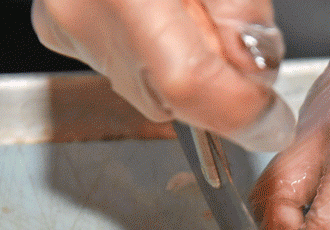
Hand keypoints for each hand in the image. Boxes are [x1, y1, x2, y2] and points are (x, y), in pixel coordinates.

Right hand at [31, 0, 294, 150]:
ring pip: (148, 88)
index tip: (271, 118)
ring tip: (190, 9)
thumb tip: (253, 77)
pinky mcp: (58, 28)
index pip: (187, 82)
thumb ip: (240, 13)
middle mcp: (82, 11)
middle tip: (234, 36)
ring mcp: (65, 23)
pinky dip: (156, 53)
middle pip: (169, 93)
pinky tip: (162, 11)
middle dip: (219, 86)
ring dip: (188, 69)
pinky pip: (124, 66)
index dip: (238, 112)